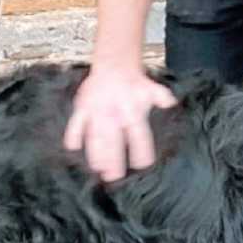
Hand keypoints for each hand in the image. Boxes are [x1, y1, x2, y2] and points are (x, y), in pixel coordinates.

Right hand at [63, 67, 176, 181]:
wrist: (114, 65)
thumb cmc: (136, 86)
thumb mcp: (152, 90)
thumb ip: (162, 97)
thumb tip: (170, 103)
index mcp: (132, 110)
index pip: (138, 134)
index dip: (140, 150)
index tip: (141, 166)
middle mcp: (113, 111)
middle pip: (113, 139)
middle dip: (113, 158)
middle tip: (114, 177)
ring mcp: (95, 110)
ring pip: (94, 135)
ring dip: (95, 152)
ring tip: (97, 169)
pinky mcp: (82, 107)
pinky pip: (75, 122)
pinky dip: (72, 134)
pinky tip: (72, 148)